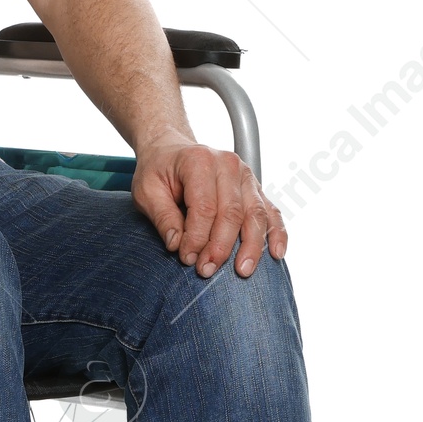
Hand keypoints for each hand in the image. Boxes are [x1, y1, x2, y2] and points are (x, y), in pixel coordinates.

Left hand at [131, 131, 285, 278]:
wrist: (171, 151)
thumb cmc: (158, 171)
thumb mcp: (146, 191)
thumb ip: (162, 217)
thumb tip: (177, 245)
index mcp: (200, 161)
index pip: (204, 207)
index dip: (197, 237)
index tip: (187, 258)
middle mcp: (228, 165)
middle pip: (232, 213)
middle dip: (221, 247)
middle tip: (207, 270)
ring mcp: (246, 176)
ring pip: (256, 215)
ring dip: (251, 246)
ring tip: (242, 271)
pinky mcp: (255, 189)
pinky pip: (271, 212)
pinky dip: (276, 233)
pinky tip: (276, 253)